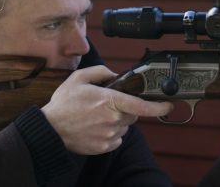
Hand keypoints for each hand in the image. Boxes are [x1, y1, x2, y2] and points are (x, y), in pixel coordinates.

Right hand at [41, 65, 172, 154]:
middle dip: (126, 108)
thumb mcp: (79, 78)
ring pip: (125, 126)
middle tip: (107, 105)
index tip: (168, 105)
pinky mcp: (104, 147)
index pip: (140, 105)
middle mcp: (112, 119)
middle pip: (133, 114)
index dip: (158, 106)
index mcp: (109, 101)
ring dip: (117, 121)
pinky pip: (117, 138)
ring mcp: (109, 135)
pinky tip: (96, 127)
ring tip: (97, 117)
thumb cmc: (64, 104)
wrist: (50, 129)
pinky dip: (111, 132)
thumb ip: (100, 72)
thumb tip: (115, 75)